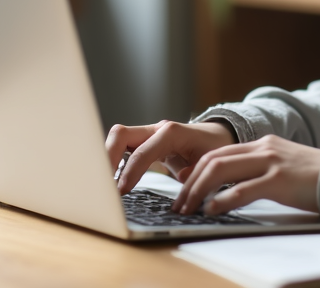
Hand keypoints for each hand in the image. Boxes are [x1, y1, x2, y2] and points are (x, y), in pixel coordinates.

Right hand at [105, 120, 235, 193]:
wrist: (216, 137)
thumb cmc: (213, 148)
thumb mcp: (211, 161)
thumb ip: (197, 170)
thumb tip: (181, 178)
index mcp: (172, 133)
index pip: (143, 150)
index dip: (131, 171)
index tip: (122, 191)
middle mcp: (157, 129)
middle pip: (121, 134)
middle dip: (108, 158)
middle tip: (103, 185)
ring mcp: (148, 134)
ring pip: (118, 138)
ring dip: (107, 159)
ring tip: (103, 184)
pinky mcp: (144, 142)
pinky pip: (122, 147)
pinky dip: (113, 160)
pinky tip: (111, 179)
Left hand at [172, 134, 319, 215]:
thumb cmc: (315, 178)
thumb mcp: (283, 166)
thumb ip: (259, 170)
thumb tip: (230, 187)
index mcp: (263, 144)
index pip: (218, 152)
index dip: (195, 170)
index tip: (181, 186)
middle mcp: (264, 148)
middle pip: (213, 159)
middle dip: (190, 182)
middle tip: (179, 204)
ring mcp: (271, 162)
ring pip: (221, 170)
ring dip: (198, 190)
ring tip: (188, 208)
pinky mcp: (279, 180)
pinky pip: (243, 189)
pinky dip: (222, 200)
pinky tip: (212, 210)